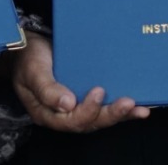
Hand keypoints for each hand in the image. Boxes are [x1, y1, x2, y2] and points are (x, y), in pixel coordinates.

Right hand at [9, 32, 148, 133]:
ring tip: (139, 109)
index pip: (71, 120)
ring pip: (100, 117)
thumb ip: (47, 89)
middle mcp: (64, 114)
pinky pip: (104, 106)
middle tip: (128, 103)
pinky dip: (121, 108)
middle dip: (111, 114)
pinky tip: (137, 106)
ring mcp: (76, 106)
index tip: (98, 92)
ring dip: (120, 114)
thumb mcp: (33, 71)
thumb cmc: (28, 58)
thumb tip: (68, 104)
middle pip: (90, 122)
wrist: (28, 46)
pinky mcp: (85, 95)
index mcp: (48, 113)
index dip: (87, 110)